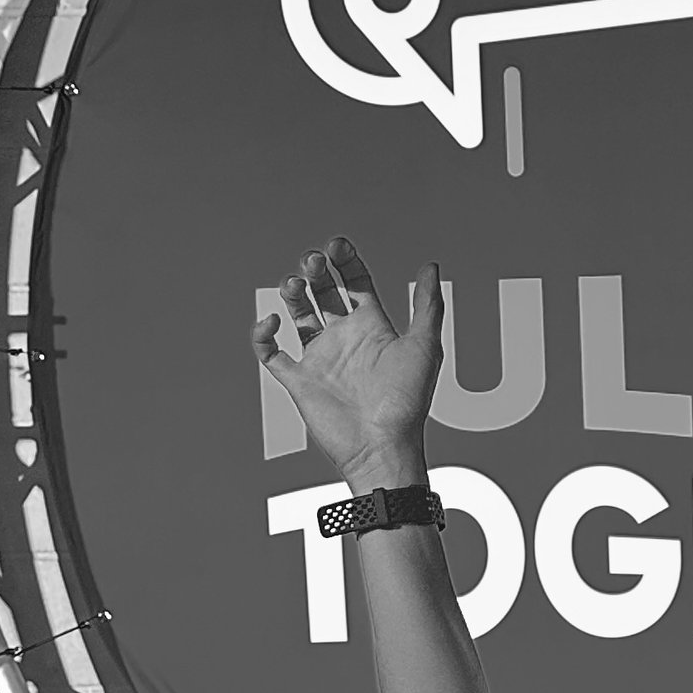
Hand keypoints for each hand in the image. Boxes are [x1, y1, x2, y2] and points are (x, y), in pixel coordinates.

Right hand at [251, 236, 441, 486]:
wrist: (381, 447)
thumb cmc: (407, 403)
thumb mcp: (424, 347)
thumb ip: (426, 305)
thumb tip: (430, 265)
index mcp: (372, 327)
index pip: (355, 280)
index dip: (345, 258)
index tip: (336, 245)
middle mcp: (345, 339)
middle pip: (324, 291)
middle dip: (316, 269)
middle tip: (314, 262)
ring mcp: (320, 359)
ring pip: (298, 314)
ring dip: (292, 292)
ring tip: (295, 285)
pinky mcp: (298, 381)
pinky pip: (270, 353)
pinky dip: (262, 334)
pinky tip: (272, 321)